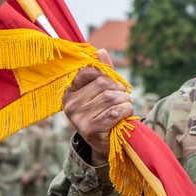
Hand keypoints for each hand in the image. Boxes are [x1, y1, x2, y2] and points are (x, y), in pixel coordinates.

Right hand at [62, 49, 132, 165]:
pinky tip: (125, 115)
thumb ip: (103, 72)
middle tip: (123, 98)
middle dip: (120, 89)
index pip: (88, 71)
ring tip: (124, 107)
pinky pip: (115, 112)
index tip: (112, 85)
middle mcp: (71, 104)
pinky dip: (126, 111)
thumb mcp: (102, 91)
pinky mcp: (90, 129)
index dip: (106, 75)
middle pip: (103, 84)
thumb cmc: (104, 113)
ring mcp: (79, 118)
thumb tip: (101, 51)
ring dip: (125, 101)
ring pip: (111, 97)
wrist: (106, 144)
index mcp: (70, 92)